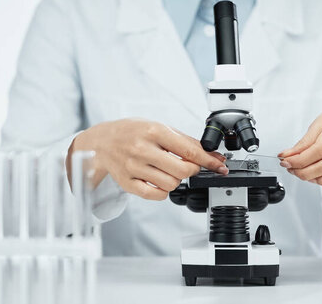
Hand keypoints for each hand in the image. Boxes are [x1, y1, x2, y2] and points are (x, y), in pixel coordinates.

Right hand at [68, 118, 227, 199]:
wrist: (101, 142)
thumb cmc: (132, 132)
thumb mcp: (158, 127)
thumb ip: (183, 140)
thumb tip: (210, 154)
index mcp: (153, 131)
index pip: (189, 150)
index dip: (209, 160)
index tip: (220, 166)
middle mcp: (142, 149)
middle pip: (182, 170)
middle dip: (193, 170)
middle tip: (190, 166)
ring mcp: (133, 168)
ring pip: (171, 184)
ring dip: (176, 180)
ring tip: (169, 170)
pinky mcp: (127, 183)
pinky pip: (155, 195)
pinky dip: (163, 191)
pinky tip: (159, 180)